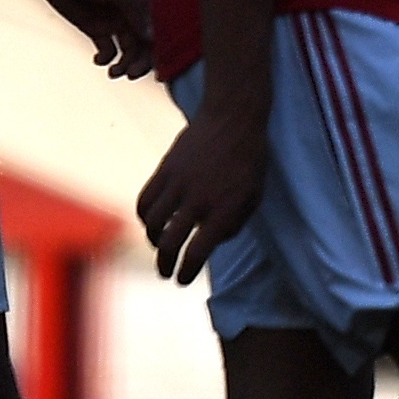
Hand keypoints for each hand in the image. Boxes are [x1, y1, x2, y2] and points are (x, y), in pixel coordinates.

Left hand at [26, 0, 155, 77]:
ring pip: (128, 50)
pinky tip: (98, 60)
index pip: (161, 28)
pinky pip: (107, 50)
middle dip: (141, 62)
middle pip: (146, 44)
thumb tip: (153, 38)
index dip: (163, 49)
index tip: (158, 69)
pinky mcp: (94, 27)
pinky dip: (105, 59)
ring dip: (124, 64)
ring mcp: (114, 20)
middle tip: (130, 73)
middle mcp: (133, 12)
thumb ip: (134, 11)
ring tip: (113, 72)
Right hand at [137, 103, 269, 282]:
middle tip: (166, 273)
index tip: (183, 280)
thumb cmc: (250, 160)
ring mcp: (179, 184)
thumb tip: (211, 242)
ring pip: (153, 223)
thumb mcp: (254, 196)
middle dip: (166, 264)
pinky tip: (151, 223)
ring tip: (161, 246)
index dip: (187, 271)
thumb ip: (234, 223)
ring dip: (154, 241)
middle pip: (171, 243)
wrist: (233, 119)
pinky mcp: (165, 169)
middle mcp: (199, 200)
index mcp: (225, 209)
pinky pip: (145, 200)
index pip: (198, 252)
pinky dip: (144, 217)